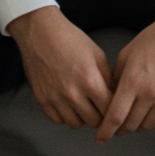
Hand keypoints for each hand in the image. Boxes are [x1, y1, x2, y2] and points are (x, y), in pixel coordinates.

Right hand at [7, 6, 113, 129]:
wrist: (40, 31)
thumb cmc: (70, 39)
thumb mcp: (96, 53)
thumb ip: (107, 77)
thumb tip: (114, 97)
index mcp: (90, 79)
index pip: (109, 110)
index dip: (114, 110)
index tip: (114, 108)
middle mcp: (72, 93)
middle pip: (94, 121)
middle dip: (100, 115)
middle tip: (99, 106)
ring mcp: (55, 98)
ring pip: (76, 124)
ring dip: (82, 116)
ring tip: (82, 103)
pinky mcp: (42, 100)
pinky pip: (58, 120)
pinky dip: (64, 115)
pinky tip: (67, 102)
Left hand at [95, 6, 154, 144]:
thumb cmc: (153, 39)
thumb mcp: (126, 54)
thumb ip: (116, 78)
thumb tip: (109, 97)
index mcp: (133, 81)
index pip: (115, 116)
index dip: (105, 131)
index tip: (99, 139)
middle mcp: (150, 93)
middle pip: (131, 125)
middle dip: (120, 129)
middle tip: (115, 126)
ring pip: (147, 125)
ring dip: (137, 125)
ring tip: (133, 117)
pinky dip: (154, 119)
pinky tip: (150, 110)